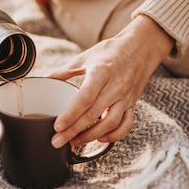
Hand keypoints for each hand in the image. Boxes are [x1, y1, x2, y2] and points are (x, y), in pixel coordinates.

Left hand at [49, 15, 174, 147]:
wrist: (141, 47)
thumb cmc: (112, 51)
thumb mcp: (86, 56)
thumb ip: (66, 70)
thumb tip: (47, 79)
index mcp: (101, 72)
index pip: (85, 98)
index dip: (70, 114)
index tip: (57, 126)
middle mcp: (115, 86)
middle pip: (93, 114)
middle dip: (73, 130)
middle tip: (57, 140)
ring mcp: (126, 97)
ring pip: (110, 123)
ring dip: (91, 136)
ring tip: (74, 141)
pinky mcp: (133, 103)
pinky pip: (126, 124)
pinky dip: (114, 135)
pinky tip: (100, 138)